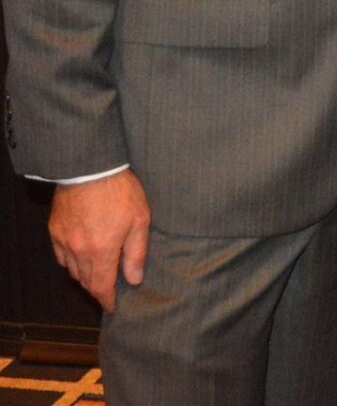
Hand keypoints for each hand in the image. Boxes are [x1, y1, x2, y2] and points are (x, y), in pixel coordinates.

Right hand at [48, 170, 150, 313]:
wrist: (90, 169)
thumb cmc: (119, 192)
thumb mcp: (139, 221)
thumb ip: (136, 253)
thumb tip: (134, 279)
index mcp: (102, 251)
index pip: (102, 286)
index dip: (107, 300)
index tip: (112, 308)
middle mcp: (79, 251)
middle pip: (86, 281)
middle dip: (97, 290)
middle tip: (107, 292)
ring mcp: (64, 241)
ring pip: (72, 270)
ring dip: (85, 277)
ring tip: (97, 276)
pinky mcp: (55, 230)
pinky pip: (61, 256)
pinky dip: (71, 262)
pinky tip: (80, 258)